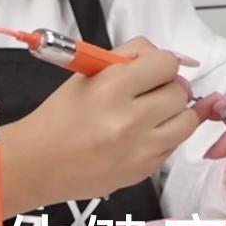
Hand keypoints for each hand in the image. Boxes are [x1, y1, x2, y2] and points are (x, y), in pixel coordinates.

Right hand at [0, 38, 209, 214]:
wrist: (39, 164)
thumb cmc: (59, 118)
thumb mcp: (87, 74)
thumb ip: (128, 56)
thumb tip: (163, 55)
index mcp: (111, 88)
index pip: (166, 64)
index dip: (161, 64)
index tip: (153, 69)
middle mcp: (129, 120)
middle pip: (180, 92)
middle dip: (169, 87)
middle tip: (151, 90)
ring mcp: (140, 149)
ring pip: (187, 122)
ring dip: (175, 113)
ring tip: (154, 112)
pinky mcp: (144, 170)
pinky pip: (174, 145)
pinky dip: (165, 136)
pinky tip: (143, 133)